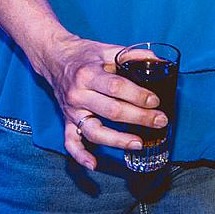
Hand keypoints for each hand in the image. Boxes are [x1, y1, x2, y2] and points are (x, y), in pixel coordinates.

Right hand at [30, 32, 165, 170]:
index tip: (155, 101)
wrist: (55, 58)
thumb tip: (159, 60)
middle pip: (111, 111)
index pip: (116, 87)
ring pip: (94, 131)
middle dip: (139, 117)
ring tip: (139, 143)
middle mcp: (78, 94)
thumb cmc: (85, 54)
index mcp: (88, 74)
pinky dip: (80, 156)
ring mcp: (71, 111)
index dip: (138, 95)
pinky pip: (70, 142)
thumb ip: (132, 54)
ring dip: (118, 140)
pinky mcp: (66, 121)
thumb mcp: (107, 49)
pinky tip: (94, 165)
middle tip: (160, 121)